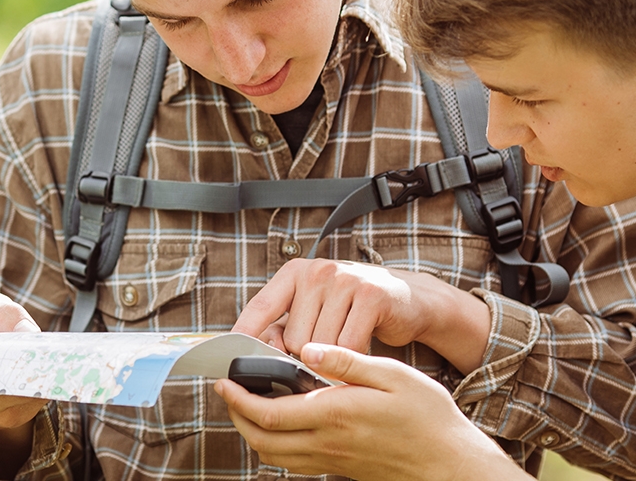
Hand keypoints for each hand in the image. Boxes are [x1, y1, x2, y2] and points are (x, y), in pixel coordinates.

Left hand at [214, 343, 527, 480]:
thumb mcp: (394, 375)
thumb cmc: (428, 417)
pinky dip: (274, 444)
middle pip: (260, 439)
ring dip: (252, 432)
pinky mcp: (338, 469)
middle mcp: (326, 443)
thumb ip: (349, 361)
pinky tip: (282, 421)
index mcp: (334, 415)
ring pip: (273, 455)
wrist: (449, 463)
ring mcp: (331, 460)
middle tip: (229, 391)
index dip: (238, 398)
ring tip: (248, 404)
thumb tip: (309, 349)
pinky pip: (292, 462)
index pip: (268, 413)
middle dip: (236, 416)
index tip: (224, 380)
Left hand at [232, 259, 489, 371]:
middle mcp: (317, 271)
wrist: (408, 299)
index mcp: (295, 273)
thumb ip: (286, 324)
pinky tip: (358, 356)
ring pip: (320, 345)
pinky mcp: (371, 296)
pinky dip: (352, 361)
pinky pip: (349, 346)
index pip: (261, 307)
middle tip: (321, 359)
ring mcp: (344, 280)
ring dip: (330, 362)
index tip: (227, 363)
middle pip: (293, 338)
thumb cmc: (353, 311)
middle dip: (303, 359)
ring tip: (340, 355)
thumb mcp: (316, 308)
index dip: (244, 337)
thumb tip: (253, 352)